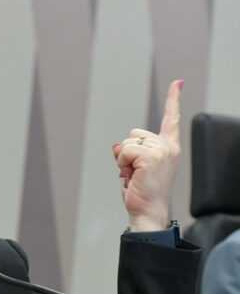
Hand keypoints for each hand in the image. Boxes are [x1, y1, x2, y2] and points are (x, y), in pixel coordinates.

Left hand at [112, 79, 183, 231]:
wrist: (148, 211)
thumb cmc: (143, 192)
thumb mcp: (136, 167)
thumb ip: (130, 152)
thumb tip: (116, 146)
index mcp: (169, 148)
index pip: (171, 119)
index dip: (173, 100)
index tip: (177, 83)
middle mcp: (168, 147)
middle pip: (134, 134)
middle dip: (127, 152)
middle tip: (135, 172)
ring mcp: (161, 151)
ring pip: (127, 143)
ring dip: (124, 160)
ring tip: (134, 176)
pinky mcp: (151, 156)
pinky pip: (124, 150)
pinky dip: (122, 163)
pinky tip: (131, 176)